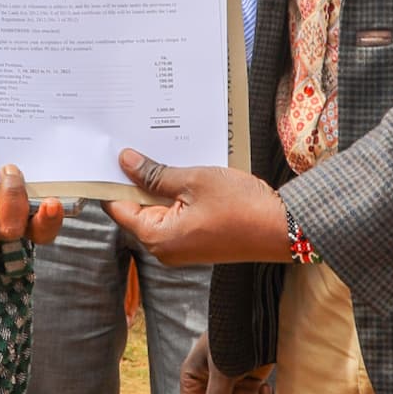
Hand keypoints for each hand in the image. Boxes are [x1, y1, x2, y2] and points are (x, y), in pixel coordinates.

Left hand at [105, 151, 292, 265]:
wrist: (282, 229)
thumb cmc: (241, 207)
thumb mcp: (193, 180)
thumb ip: (156, 173)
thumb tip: (126, 161)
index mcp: (157, 237)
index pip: (118, 207)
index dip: (112, 180)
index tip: (110, 155)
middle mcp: (164, 248)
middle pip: (136, 208)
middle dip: (137, 179)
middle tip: (139, 145)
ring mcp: (181, 247)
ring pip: (158, 210)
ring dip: (160, 185)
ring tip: (164, 154)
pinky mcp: (196, 242)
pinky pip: (176, 216)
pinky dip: (176, 195)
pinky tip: (183, 172)